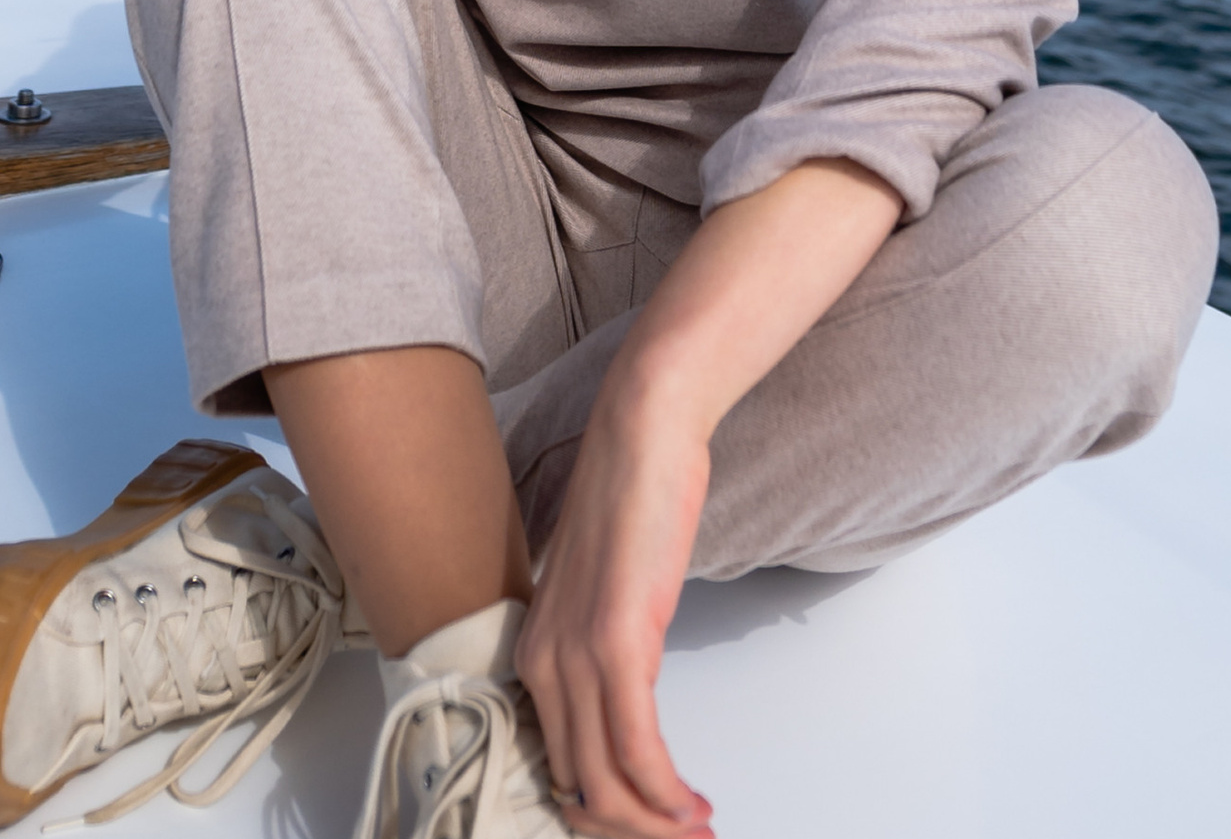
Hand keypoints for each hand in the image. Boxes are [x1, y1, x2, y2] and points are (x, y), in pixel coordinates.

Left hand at [516, 396, 715, 838]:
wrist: (644, 431)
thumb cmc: (635, 497)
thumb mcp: (607, 585)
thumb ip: (603, 639)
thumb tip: (626, 691)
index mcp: (534, 652)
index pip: (559, 764)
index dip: (604, 811)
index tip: (651, 824)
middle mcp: (542, 663)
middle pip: (577, 788)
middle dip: (631, 832)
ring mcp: (576, 655)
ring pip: (603, 784)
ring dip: (654, 824)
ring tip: (697, 833)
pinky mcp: (617, 642)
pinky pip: (637, 748)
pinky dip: (666, 791)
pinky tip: (692, 806)